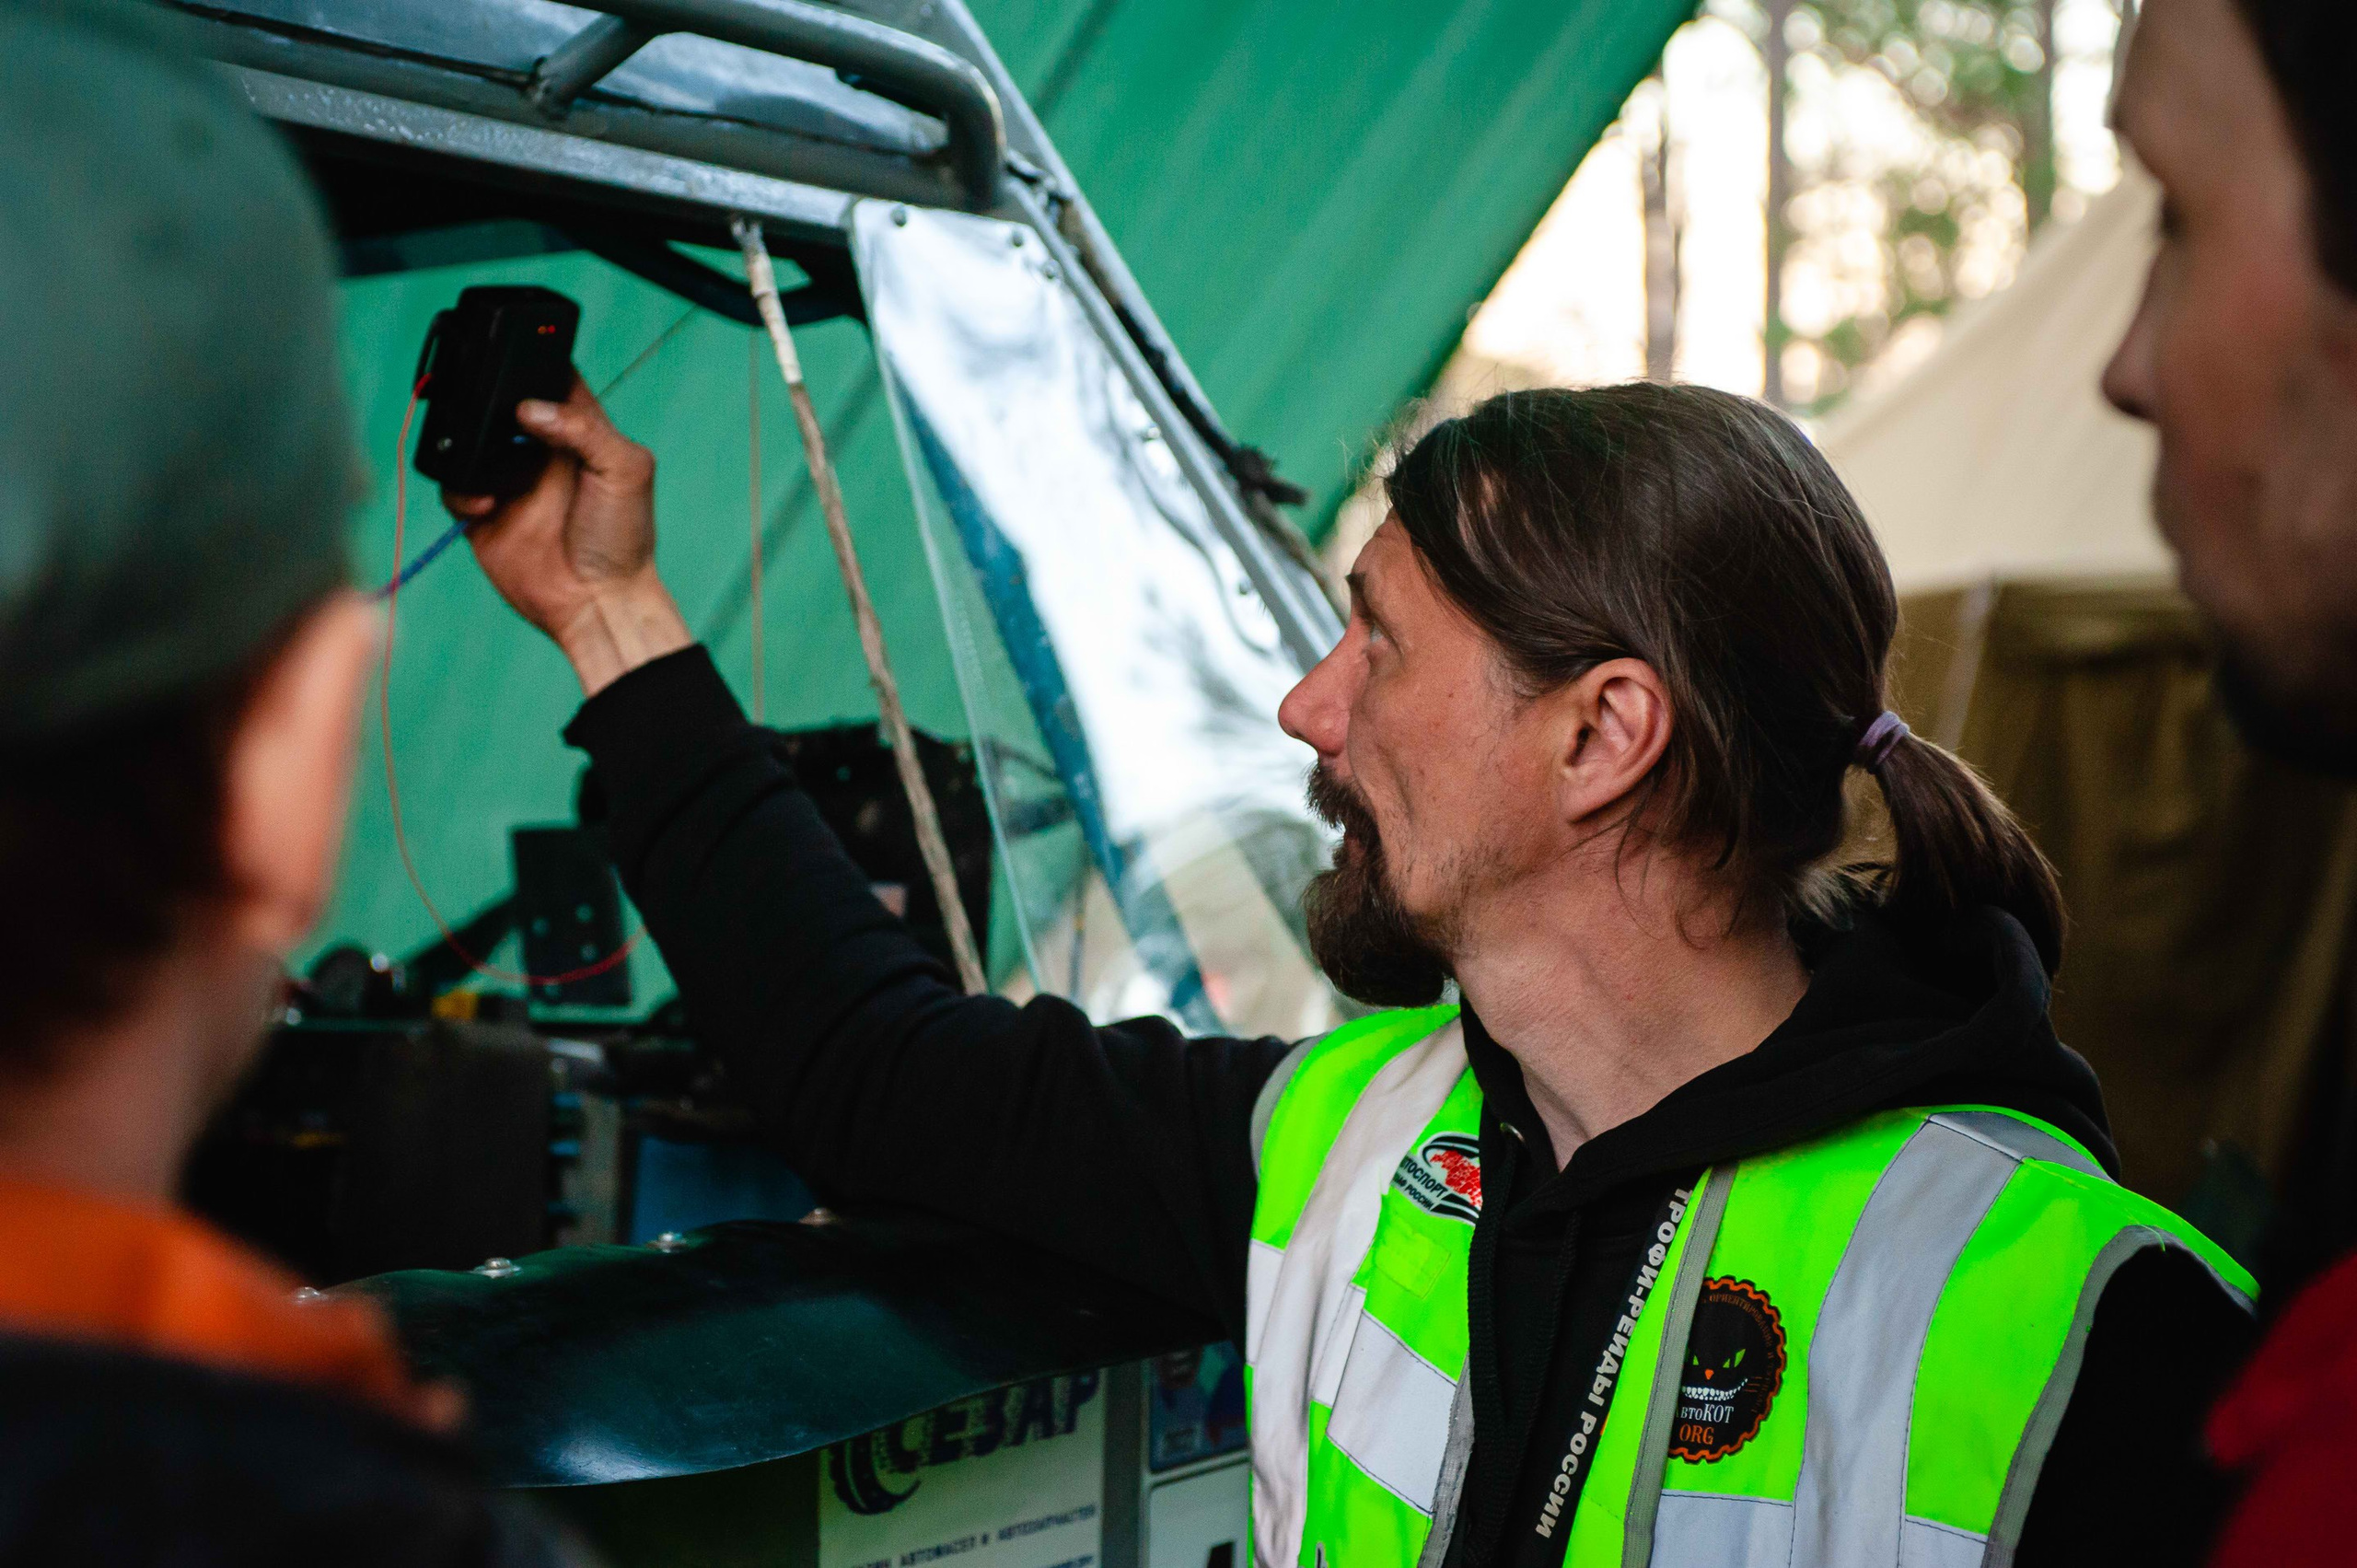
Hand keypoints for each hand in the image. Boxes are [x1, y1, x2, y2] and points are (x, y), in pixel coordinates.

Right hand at [446, 375, 691, 694]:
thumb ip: (586, 430)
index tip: (516, 355)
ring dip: (466, 444)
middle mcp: (541, 451)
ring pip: (468, 441)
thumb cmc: (623, 539)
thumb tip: (531, 409)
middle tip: (485, 409)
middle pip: (501, 405)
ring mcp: (509, 481)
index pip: (553, 381)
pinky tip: (486, 504)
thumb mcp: (626, 472)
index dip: (535, 364)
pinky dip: (459, 488)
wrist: (596, 604)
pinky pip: (453, 486)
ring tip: (488, 465)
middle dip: (486, 401)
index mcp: (580, 433)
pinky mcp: (484, 513)